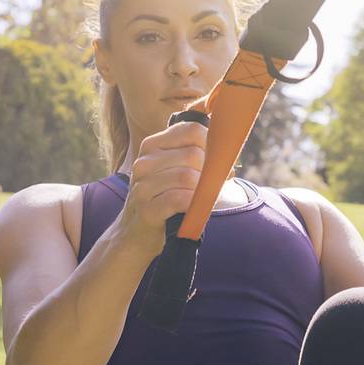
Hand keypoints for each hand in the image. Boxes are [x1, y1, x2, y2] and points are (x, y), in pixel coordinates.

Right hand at [120, 120, 208, 251]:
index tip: (218, 163)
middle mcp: (144, 162)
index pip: (192, 130)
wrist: (135, 234)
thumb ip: (194, 154)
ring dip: (202, 189)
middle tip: (215, 185)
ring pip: (187, 176)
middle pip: (193, 154)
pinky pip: (179, 199)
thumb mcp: (173, 170)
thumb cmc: (163, 199)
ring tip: (203, 198)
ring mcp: (142, 186)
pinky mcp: (147, 210)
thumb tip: (227, 147)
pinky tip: (194, 208)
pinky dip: (193, 204)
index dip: (213, 146)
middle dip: (210, 171)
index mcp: (152, 146)